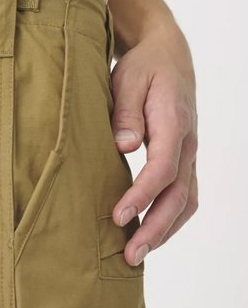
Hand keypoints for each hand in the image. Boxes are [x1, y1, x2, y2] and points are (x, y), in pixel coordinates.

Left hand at [109, 21, 198, 266]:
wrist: (167, 54)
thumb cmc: (144, 66)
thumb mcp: (128, 79)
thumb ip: (126, 112)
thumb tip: (124, 146)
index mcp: (173, 121)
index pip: (162, 168)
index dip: (141, 195)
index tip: (118, 216)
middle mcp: (187, 142)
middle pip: (178, 195)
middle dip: (155, 228)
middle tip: (129, 254)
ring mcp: (189, 151)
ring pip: (185, 200)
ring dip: (164, 229)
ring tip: (138, 253)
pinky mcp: (183, 156)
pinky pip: (184, 193)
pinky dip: (170, 217)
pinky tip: (150, 230)